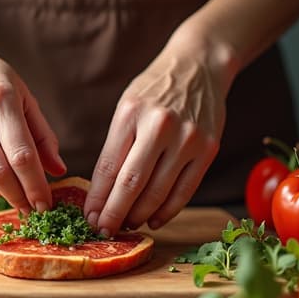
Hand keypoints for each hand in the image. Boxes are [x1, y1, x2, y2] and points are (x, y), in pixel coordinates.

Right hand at [0, 35, 65, 212]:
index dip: (37, 186)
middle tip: (33, 210)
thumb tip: (58, 171)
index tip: (47, 205)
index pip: (23, 156)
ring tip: (15, 196)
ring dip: (0, 196)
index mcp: (0, 100)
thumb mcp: (23, 95)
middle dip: (20, 198)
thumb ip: (42, 135)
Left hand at [83, 31, 233, 235]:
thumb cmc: (156, 90)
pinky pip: (185, 191)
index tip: (89, 217)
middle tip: (104, 231)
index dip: (97, 199)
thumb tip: (102, 193)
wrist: (200, 66)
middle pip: (131, 184)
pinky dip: (167, 211)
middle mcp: (160, 126)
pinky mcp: (209, 150)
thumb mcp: (127, 108)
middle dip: (114, 214)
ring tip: (127, 224)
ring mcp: (188, 139)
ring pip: (158, 193)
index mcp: (131, 113)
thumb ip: (117, 146)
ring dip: (139, 215)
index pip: (108, 167)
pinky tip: (153, 219)